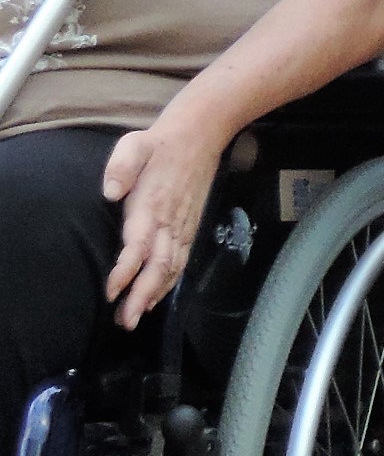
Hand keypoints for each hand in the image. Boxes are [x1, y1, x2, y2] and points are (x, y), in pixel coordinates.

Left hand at [103, 119, 225, 326]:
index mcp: (151, 204)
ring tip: (134, 318)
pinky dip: (169, 282)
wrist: (201, 134)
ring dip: (154, 294)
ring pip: (171, 267)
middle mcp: (169, 220)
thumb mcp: (135, 144)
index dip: (126, 270)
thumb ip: (121, 166)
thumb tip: (110, 193)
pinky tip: (156, 297)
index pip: (139, 244)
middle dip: (142, 295)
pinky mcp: (189, 226)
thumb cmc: (160, 142)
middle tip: (124, 321)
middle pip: (158, 265)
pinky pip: (180, 260)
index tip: (110, 292)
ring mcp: (182, 225)